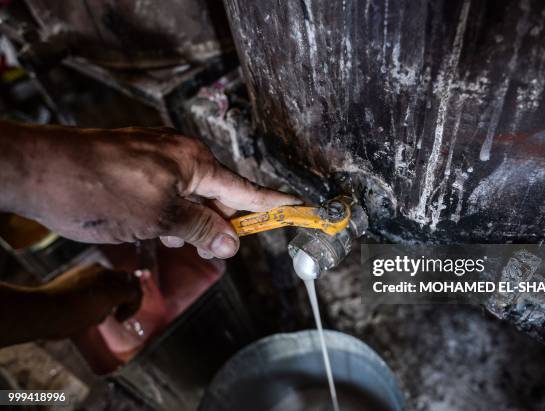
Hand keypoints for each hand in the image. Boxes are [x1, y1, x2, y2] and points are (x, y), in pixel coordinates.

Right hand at [0, 264, 141, 345]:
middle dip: (126, 295)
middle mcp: (98, 270)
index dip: (115, 292)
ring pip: (132, 283)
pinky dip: (133, 307)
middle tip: (119, 313)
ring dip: (130, 301)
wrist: (40, 310)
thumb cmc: (47, 312)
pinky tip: (119, 319)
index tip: (108, 310)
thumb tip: (98, 315)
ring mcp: (106, 278)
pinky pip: (135, 294)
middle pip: (125, 277)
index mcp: (86, 271)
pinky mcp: (112, 290)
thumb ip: (83, 304)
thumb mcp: (66, 303)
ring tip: (119, 317)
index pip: (110, 277)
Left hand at [2, 123, 300, 257]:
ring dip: (184, 220)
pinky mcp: (134, 160)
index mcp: (193, 162)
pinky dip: (164, 211)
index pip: (244, 189)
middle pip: (215, 194)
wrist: (36, 169)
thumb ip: (201, 228)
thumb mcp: (158, 218)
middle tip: (210, 249)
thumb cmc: (98, 191)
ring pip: (187, 194)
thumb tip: (232, 241)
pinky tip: (146, 226)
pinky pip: (165, 189)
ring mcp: (155, 154)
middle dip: (214, 223)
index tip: (300, 206)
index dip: (273, 203)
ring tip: (163, 239)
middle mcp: (179, 153)